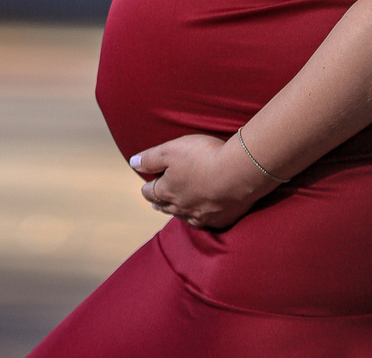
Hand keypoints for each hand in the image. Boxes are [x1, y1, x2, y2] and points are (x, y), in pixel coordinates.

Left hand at [129, 132, 273, 229]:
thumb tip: (133, 163)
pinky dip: (199, 217)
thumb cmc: (203, 157)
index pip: (149, 192)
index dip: (146, 186)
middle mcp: (181, 208)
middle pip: (164, 206)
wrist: (238, 173)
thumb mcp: (171, 150)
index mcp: (167, 191)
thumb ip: (150, 158)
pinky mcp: (220, 219)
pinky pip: (204, 221)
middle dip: (158, 201)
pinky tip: (200, 215)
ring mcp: (201, 216)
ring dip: (177, 211)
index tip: (146, 183)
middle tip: (154, 199)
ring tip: (173, 208)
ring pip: (183, 216)